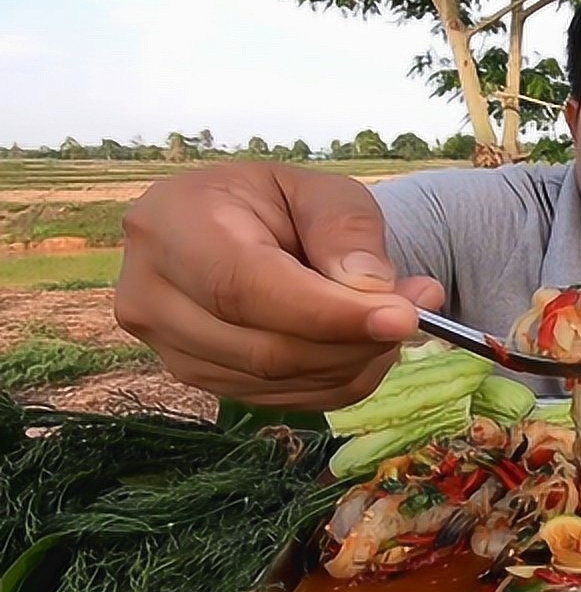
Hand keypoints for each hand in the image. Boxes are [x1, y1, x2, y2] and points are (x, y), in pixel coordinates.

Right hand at [114, 162, 442, 410]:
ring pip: (279, 383)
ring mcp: (168, 349)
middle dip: (354, 339)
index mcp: (169, 224)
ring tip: (395, 315)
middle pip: (264, 348)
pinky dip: (339, 379)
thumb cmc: (284, 204)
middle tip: (418, 309)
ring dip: (354, 360)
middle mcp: (150, 295)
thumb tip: (369, 290)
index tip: (403, 316)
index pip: (246, 288)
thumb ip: (347, 231)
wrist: (250, 232)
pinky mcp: (201, 384)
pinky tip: (363, 342)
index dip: (328, 313)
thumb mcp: (323, 190)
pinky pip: (286, 401)